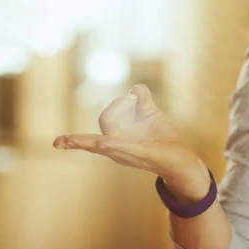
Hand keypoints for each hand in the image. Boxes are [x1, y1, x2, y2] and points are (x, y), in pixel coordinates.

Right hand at [53, 85, 209, 199]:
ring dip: (86, 141)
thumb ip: (142, 98)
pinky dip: (113, 145)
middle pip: (102, 128)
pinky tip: (103, 142)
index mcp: (117, 139)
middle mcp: (118, 149)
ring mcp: (128, 154)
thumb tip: (135, 89)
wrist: (182, 159)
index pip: (106, 119)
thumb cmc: (163, 138)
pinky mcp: (144, 155)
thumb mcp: (150, 113)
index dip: (118, 103)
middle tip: (131, 99)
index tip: (134, 96)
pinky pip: (124, 150)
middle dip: (110, 111)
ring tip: (66, 141)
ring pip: (102, 145)